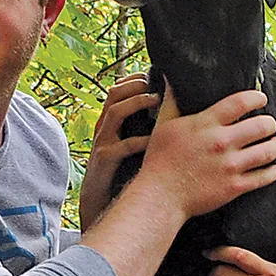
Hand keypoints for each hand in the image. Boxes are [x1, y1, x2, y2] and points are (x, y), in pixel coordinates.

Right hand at [79, 74, 158, 227]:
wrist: (102, 202)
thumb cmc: (125, 172)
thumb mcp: (134, 145)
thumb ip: (146, 128)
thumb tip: (173, 113)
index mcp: (113, 122)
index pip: (119, 90)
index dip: (134, 78)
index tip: (154, 73)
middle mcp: (106, 128)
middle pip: (114, 95)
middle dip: (134, 85)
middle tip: (156, 82)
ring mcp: (103, 143)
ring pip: (114, 114)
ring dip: (135, 104)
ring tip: (155, 99)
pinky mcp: (105, 161)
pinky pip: (120, 147)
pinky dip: (137, 141)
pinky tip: (153, 139)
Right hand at [137, 88, 275, 221]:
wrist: (160, 195)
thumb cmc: (160, 159)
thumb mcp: (164, 125)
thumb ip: (172, 102)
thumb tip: (170, 78)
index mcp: (206, 124)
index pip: (241, 103)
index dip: (257, 98)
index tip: (261, 99)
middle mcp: (221, 142)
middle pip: (263, 125)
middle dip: (270, 124)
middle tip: (269, 125)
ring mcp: (230, 165)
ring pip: (269, 151)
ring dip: (275, 145)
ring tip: (273, 144)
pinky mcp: (235, 186)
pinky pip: (265, 176)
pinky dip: (274, 171)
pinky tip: (275, 168)